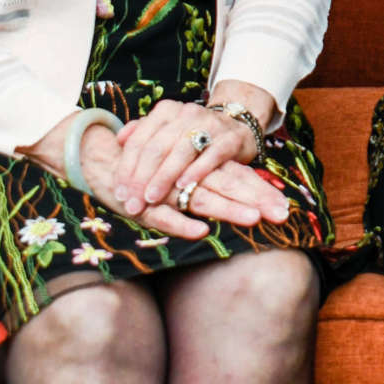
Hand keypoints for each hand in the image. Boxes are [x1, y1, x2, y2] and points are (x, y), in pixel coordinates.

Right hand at [28, 115, 289, 239]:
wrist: (98, 153)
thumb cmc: (147, 165)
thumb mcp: (178, 168)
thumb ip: (205, 176)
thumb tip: (245, 192)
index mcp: (199, 163)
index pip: (236, 176)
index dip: (260, 191)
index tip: (284, 207)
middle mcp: (186, 172)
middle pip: (227, 185)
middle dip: (255, 200)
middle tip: (281, 213)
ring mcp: (166, 186)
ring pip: (202, 198)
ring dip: (227, 209)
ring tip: (253, 219)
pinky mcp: (144, 200)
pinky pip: (164, 214)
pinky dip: (181, 222)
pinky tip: (201, 231)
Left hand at [110, 98, 255, 217]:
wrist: (237, 126)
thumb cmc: (193, 134)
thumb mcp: (166, 130)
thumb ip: (142, 133)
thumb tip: (119, 139)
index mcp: (166, 111)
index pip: (139, 141)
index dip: (127, 168)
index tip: (120, 193)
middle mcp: (186, 113)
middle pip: (157, 147)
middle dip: (141, 178)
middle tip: (132, 203)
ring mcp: (210, 124)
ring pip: (181, 151)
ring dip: (164, 177)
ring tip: (151, 198)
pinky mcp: (230, 138)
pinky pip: (210, 155)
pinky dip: (195, 171)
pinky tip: (183, 187)